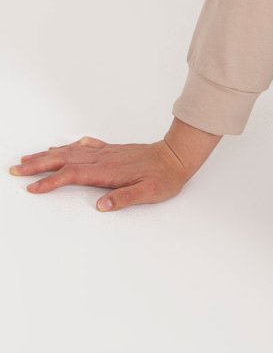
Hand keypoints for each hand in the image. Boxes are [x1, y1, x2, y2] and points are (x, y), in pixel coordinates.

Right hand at [9, 134, 192, 211]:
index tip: (32, 188)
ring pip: (70, 152)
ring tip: (28, 158)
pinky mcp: (111, 150)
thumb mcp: (148, 193)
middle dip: (37, 165)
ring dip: (47, 155)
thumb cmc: (163, 178)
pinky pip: (84, 146)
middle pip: (63, 160)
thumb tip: (102, 206)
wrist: (176, 158)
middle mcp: (102, 159)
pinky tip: (63, 147)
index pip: (71, 175)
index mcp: (107, 171)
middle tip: (15, 169)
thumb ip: (124, 198)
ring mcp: (105, 153)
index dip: (50, 182)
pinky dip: (69, 147)